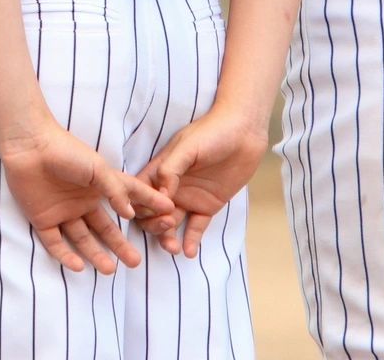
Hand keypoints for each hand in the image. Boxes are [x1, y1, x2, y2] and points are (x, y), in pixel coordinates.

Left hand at [0, 122, 173, 275]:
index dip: (147, 206)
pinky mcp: (42, 220)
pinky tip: (79, 265)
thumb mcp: (97, 168)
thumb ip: (116, 191)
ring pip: (82, 240)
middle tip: (136, 262)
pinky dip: (66, 256)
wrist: (30, 147)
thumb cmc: (67, 152)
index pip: (128, 199)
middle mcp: (83, 202)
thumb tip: (131, 215)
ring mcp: (63, 212)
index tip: (169, 213)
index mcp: (99, 186)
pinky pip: (55, 243)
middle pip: (105, 229)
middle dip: (120, 246)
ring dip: (96, 255)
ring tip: (111, 269)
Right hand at [140, 107, 267, 258]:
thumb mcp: (187, 146)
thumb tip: (160, 195)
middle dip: (154, 224)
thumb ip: (171, 168)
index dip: (138, 205)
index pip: (139, 193)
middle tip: (167, 226)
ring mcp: (189, 198)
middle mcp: (171, 187)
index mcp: (160, 170)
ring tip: (174, 247)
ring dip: (168, 237)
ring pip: (171, 224)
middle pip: (151, 213)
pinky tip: (190, 251)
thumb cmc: (213, 132)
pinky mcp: (207, 206)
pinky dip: (191, 240)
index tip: (148, 212)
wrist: (245, 132)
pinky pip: (196, 227)